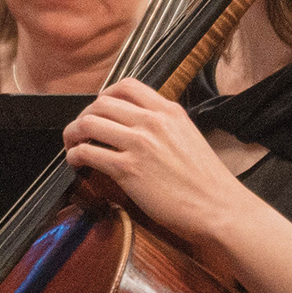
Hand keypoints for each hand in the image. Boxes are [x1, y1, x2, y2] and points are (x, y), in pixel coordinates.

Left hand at [61, 80, 253, 254]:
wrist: (219, 206)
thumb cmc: (207, 181)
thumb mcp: (188, 136)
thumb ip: (164, 126)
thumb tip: (138, 128)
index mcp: (169, 111)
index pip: (126, 86)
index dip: (104, 95)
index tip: (98, 109)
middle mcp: (152, 121)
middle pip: (101, 103)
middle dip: (84, 116)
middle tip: (80, 131)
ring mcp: (139, 144)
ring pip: (88, 123)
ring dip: (73, 133)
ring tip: (73, 145)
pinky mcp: (129, 169)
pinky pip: (88, 152)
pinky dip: (74, 155)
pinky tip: (76, 163)